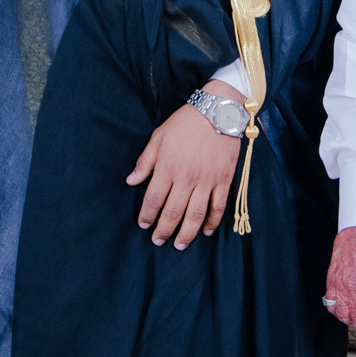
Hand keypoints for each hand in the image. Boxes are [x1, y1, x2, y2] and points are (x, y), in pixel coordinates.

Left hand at [126, 79, 243, 248]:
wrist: (218, 111)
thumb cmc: (185, 123)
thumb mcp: (159, 137)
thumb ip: (145, 161)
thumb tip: (131, 181)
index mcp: (168, 167)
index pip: (154, 199)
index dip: (147, 215)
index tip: (143, 225)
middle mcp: (186, 177)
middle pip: (173, 212)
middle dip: (164, 230)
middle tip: (158, 241)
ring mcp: (207, 180)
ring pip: (195, 214)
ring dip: (186, 233)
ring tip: (179, 245)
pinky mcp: (224, 180)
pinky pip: (218, 206)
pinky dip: (212, 221)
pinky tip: (206, 231)